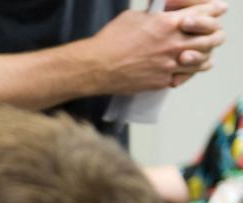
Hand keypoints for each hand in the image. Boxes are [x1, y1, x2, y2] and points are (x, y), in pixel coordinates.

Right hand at [89, 6, 224, 93]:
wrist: (95, 67)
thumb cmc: (110, 40)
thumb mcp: (133, 17)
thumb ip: (155, 15)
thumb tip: (161, 14)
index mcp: (168, 23)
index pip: (205, 14)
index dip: (214, 11)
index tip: (217, 11)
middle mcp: (173, 43)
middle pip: (210, 38)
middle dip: (215, 34)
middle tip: (215, 34)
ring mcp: (169, 64)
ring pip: (203, 59)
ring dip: (206, 55)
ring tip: (204, 54)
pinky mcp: (162, 81)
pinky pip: (185, 77)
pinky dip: (189, 72)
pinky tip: (188, 69)